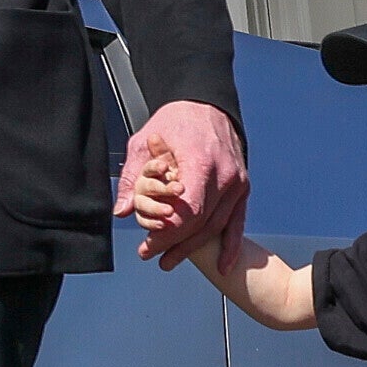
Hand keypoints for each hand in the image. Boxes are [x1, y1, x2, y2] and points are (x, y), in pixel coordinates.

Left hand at [116, 101, 246, 265]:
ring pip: (218, 226)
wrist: (206, 103)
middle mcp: (225, 174)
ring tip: (171, 260)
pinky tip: (222, 264)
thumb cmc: (177, 120)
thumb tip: (123, 209)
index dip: (167, 234)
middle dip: (175, 244)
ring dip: (195, 248)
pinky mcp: (243, 186)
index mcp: (201, 162)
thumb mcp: (144, 141)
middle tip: (153, 255)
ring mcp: (238, 181)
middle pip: (201, 223)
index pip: (187, 212)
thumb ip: (134, 178)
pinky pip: (238, 221)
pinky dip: (231, 244)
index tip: (148, 244)